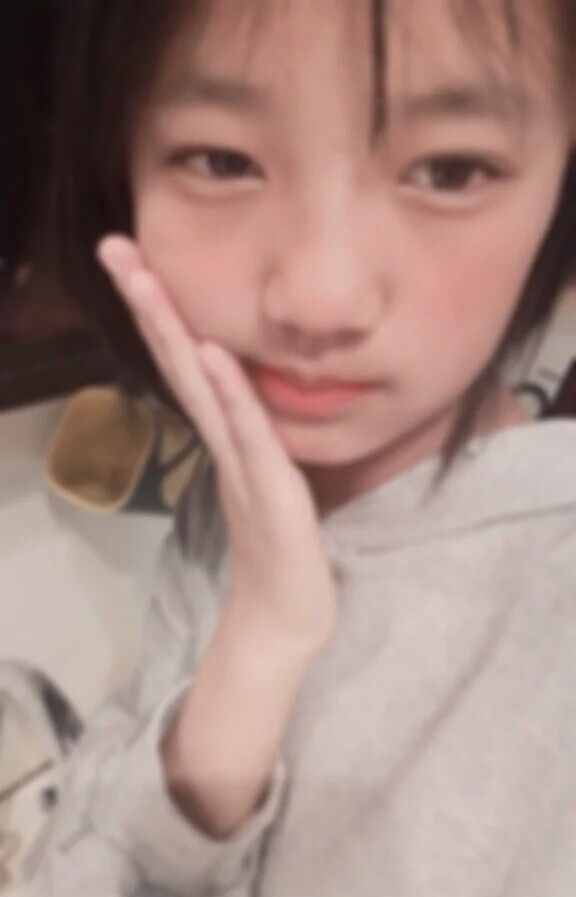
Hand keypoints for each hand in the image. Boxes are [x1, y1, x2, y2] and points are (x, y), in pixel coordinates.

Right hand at [97, 236, 338, 650]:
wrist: (287, 620)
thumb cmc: (281, 551)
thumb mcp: (267, 478)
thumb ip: (252, 437)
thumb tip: (243, 397)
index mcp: (227, 436)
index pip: (189, 362)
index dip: (162, 311)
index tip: (135, 260)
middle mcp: (225, 442)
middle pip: (180, 362)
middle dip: (149, 303)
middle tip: (113, 248)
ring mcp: (242, 465)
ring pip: (203, 388)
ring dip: (173, 332)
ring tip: (144, 279)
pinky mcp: (270, 492)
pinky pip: (248, 434)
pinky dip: (229, 393)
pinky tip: (212, 353)